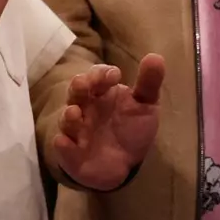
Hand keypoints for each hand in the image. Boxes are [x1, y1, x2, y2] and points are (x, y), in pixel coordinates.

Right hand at [54, 55, 164, 190]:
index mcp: (102, 92)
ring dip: (68, 115)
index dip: (103, 73)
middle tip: (85, 85)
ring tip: (75, 113)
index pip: (97, 76)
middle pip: (76, 91)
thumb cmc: (131, 128)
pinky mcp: (72, 154)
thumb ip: (149, 83)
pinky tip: (64, 142)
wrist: (126, 164)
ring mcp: (76, 130)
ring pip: (66, 119)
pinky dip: (63, 145)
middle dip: (79, 86)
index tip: (115, 76)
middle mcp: (85, 108)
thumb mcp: (145, 105)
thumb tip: (156, 56)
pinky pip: (63, 147)